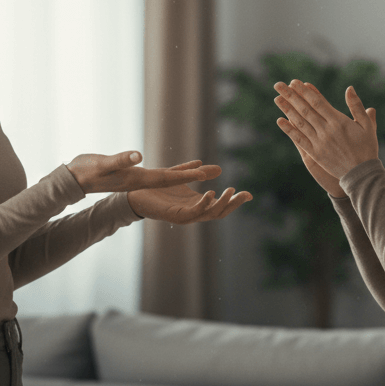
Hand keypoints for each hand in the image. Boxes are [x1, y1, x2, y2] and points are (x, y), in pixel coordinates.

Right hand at [66, 153, 220, 193]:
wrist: (75, 179)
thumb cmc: (86, 170)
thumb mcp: (102, 164)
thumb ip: (120, 160)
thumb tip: (138, 156)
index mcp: (137, 180)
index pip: (166, 178)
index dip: (185, 175)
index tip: (204, 174)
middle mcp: (142, 181)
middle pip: (174, 179)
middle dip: (195, 175)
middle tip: (218, 171)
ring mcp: (140, 179)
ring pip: (170, 176)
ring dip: (189, 173)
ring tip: (208, 168)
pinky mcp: (136, 175)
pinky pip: (161, 173)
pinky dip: (175, 169)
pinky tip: (185, 166)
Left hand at [127, 183, 252, 223]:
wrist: (135, 193)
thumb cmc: (157, 188)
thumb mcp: (182, 176)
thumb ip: (199, 173)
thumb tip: (219, 169)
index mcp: (196, 204)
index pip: (220, 205)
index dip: (235, 201)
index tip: (250, 194)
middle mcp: (193, 212)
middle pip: (219, 213)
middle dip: (233, 204)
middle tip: (245, 194)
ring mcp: (184, 216)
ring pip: (208, 215)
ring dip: (221, 204)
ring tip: (230, 192)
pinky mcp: (173, 216)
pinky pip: (192, 213)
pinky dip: (203, 205)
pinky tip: (210, 193)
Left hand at [274, 80, 378, 181]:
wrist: (362, 174)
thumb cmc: (367, 148)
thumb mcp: (367, 125)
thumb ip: (357, 107)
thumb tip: (349, 88)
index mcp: (339, 121)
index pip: (318, 102)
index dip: (305, 92)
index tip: (295, 82)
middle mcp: (326, 130)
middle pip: (305, 110)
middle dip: (291, 96)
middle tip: (279, 85)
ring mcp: (319, 142)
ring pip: (300, 123)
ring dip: (287, 109)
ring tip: (277, 98)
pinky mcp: (315, 154)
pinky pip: (299, 140)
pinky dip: (289, 130)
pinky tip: (280, 121)